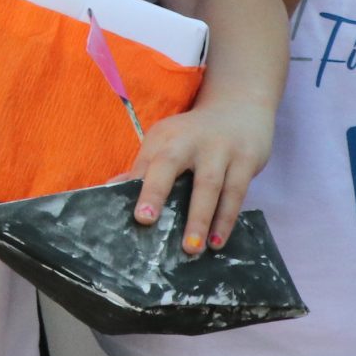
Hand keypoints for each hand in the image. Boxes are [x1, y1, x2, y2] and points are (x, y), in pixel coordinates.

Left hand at [121, 95, 274, 255]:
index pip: (147, 163)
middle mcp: (189, 139)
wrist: (239, 107)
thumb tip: (110, 189)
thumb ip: (144, 167)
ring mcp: (219, 148)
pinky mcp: (245, 159)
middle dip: (158, 192)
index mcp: (165, 137)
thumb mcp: (168, 143)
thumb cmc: (194, 135)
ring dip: (200, 218)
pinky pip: (236, 192)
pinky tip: (217, 241)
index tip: (136, 215)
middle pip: (170, 164)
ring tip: (192, 248)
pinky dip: (226, 219)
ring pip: (209, 185)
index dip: (139, 187)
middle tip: (148, 222)